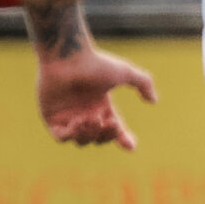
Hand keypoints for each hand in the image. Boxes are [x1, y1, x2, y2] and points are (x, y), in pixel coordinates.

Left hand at [38, 44, 156, 149]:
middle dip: (105, 135)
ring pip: (80, 141)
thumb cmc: (95, 64)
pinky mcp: (50, 118)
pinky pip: (61, 138)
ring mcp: (67, 117)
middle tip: (107, 121)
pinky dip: (71, 135)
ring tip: (91, 118)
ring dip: (89, 134)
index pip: (114, 130)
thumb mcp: (126, 72)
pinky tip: (78, 120)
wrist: (68, 58)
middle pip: (98, 139)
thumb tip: (154, 100)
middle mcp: (85, 113)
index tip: (130, 146)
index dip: (123, 140)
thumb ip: (143, 84)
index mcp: (102, 106)